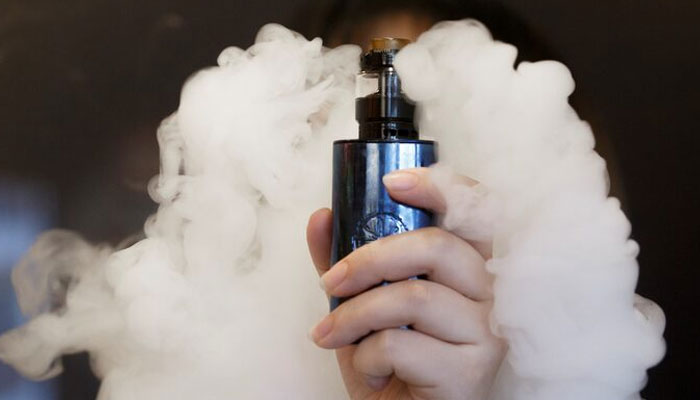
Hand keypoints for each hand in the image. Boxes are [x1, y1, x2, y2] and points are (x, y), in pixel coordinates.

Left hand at [307, 168, 505, 399]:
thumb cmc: (393, 362)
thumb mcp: (362, 305)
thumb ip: (345, 260)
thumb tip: (322, 218)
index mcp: (469, 267)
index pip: (477, 209)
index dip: (442, 186)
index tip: (392, 183)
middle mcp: (490, 293)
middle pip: (436, 246)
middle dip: (368, 260)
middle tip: (330, 282)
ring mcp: (487, 332)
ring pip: (413, 297)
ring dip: (354, 315)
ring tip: (330, 335)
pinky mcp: (472, 371)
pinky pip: (401, 344)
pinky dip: (366, 356)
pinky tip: (371, 369)